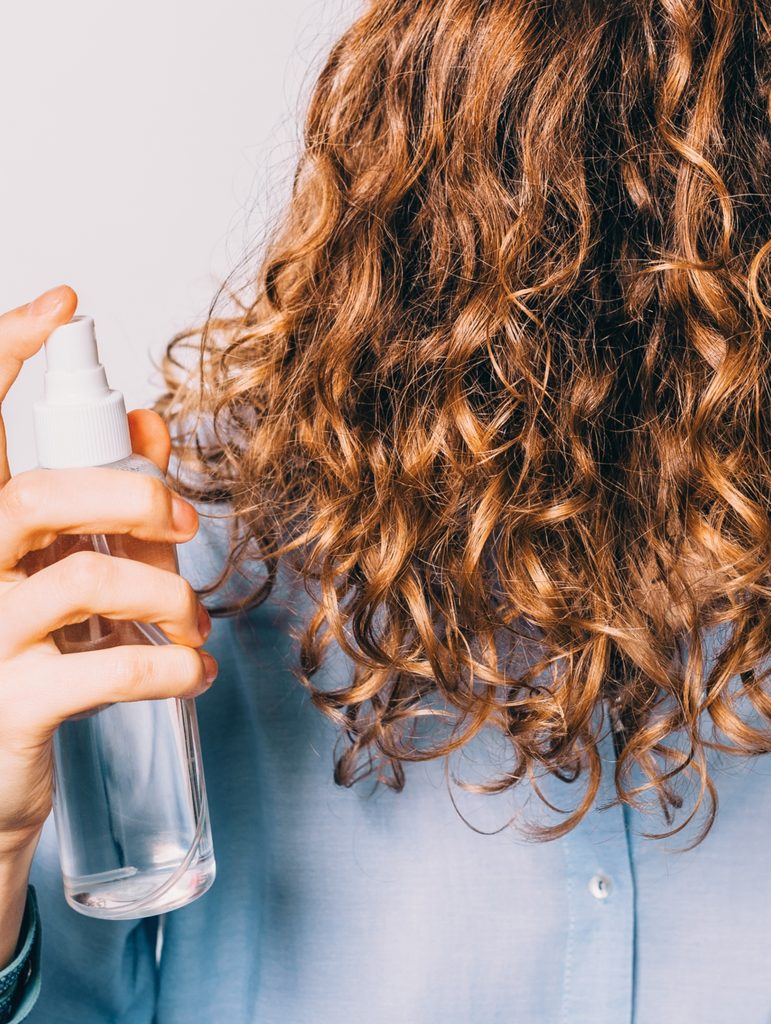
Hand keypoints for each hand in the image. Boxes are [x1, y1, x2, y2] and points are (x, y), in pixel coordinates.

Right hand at [0, 286, 216, 859]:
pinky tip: (194, 670)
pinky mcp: (9, 707)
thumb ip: (101, 496)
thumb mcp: (58, 566)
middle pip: (40, 495)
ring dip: (169, 592)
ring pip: (87, 578)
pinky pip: (112, 671)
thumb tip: (151, 424)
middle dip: (135, 497)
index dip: (3, 352)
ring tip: (194, 618)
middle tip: (186, 521)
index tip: (63, 305)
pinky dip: (174, 666)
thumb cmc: (32, 655)